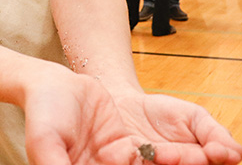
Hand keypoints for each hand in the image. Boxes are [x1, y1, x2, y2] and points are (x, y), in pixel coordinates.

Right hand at [24, 74, 241, 164]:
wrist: (53, 84)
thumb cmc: (43, 111)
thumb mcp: (44, 142)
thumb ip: (55, 164)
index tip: (137, 164)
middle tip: (189, 162)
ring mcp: (114, 164)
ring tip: (198, 160)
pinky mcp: (126, 149)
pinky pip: (151, 155)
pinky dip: (172, 157)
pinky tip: (194, 156)